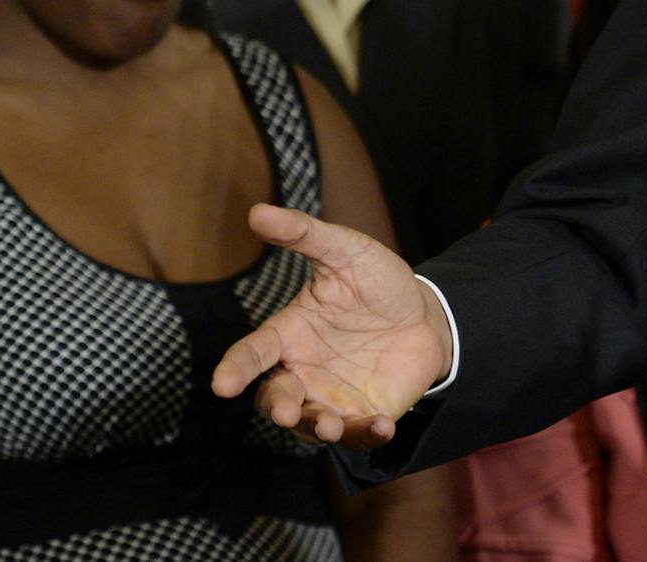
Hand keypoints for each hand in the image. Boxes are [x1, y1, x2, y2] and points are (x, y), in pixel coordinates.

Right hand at [211, 204, 453, 448]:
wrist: (425, 314)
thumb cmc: (376, 282)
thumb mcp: (345, 251)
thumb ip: (304, 235)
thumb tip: (256, 211)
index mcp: (289, 333)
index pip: (253, 352)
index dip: (235, 368)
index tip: (221, 384)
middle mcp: (303, 371)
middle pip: (275, 397)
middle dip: (276, 408)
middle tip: (285, 412)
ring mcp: (331, 397)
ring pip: (309, 425)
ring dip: (315, 429)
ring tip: (330, 424)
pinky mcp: (364, 415)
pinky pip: (358, 434)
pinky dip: (366, 435)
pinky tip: (383, 426)